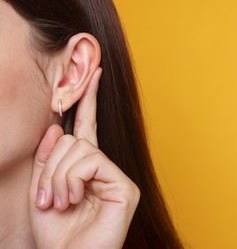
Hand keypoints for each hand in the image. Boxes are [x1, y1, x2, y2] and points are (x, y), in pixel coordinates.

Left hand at [29, 68, 139, 247]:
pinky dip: (73, 180)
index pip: (87, 127)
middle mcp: (105, 169)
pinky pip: (93, 162)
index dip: (89, 100)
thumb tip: (57, 129)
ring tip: (60, 202)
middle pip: (74, 140)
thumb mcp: (41, 190)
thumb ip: (48, 158)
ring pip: (81, 149)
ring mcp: (117, 178)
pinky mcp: (126, 187)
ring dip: (59, 177)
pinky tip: (74, 199)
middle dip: (51, 167)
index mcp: (86, 169)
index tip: (94, 73)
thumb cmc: (56, 234)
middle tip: (48, 198)